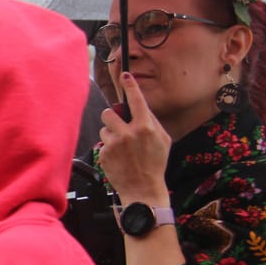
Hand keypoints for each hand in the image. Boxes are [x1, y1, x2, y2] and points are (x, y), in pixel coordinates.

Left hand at [98, 72, 172, 203]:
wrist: (143, 189)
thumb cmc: (155, 163)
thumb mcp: (163, 140)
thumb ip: (151, 122)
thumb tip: (141, 107)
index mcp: (145, 127)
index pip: (136, 100)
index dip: (130, 86)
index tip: (125, 75)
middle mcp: (128, 133)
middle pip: (108, 112)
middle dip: (112, 117)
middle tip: (119, 125)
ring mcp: (114, 144)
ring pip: (104, 128)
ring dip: (111, 134)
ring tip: (122, 147)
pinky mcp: (104, 154)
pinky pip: (103, 143)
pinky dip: (109, 148)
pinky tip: (119, 158)